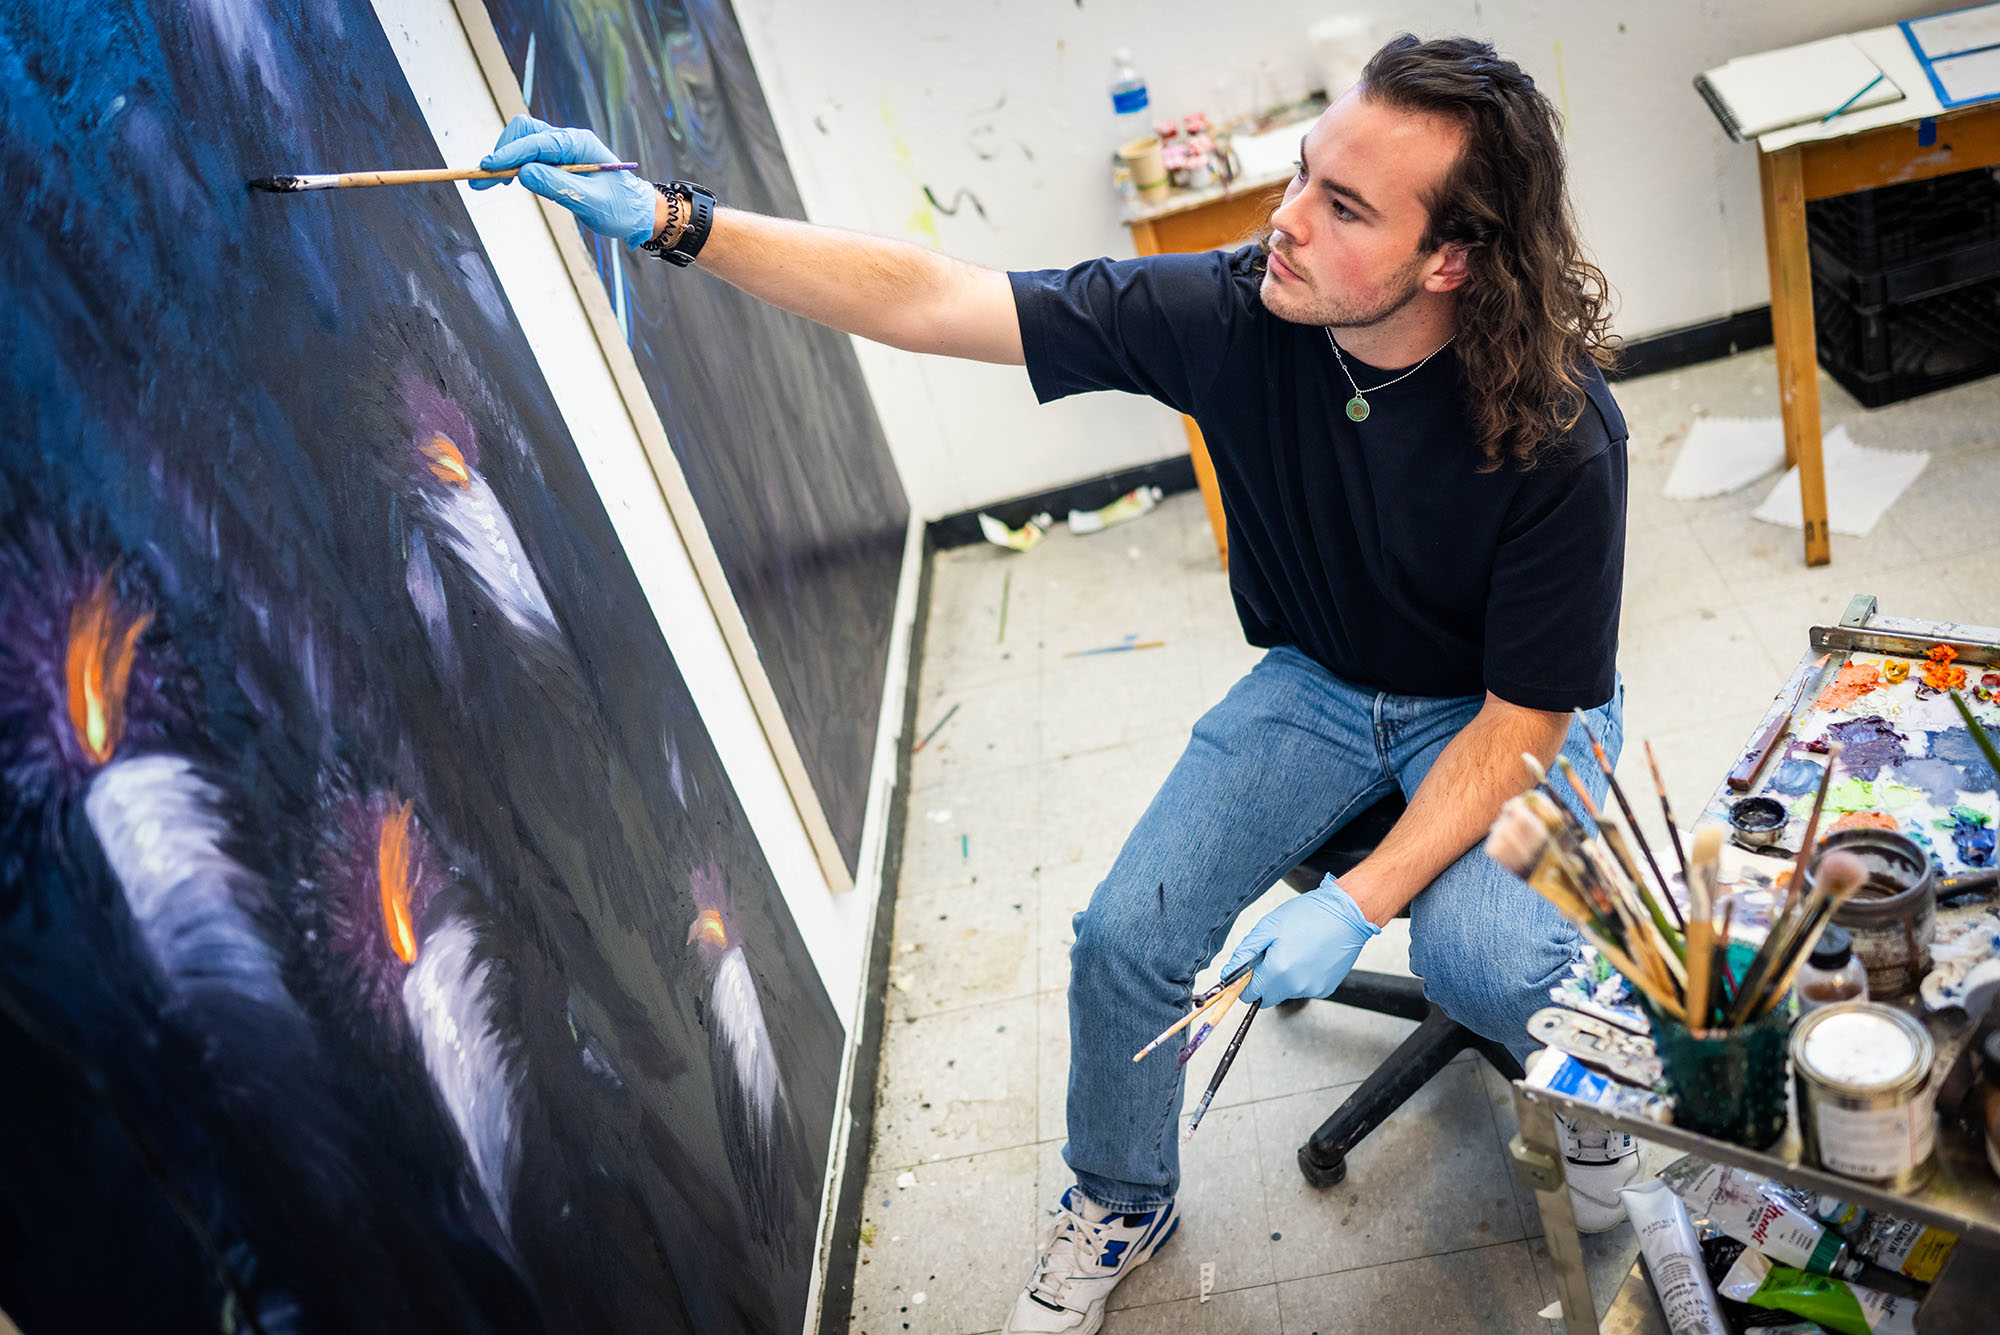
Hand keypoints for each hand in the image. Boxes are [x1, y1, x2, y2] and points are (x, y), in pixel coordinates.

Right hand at [475, 115, 658, 248]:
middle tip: (481, 180)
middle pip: (524, 132)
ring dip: (503, 160)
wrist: (635, 212)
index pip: (537, 143)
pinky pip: (527, 155)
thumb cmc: (619, 208)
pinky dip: (512, 165)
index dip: (510, 154)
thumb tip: (522, 174)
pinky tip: (504, 182)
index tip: (488, 167)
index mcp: (579, 144)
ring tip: (486, 183)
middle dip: (501, 153)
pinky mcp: (556, 161)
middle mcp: (568, 141)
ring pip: (522, 142)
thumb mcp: (591, 202)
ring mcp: (561, 149)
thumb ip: (559, 187)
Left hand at [1224, 878, 1379, 1006]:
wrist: (1347, 914)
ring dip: (1284, 977)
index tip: (1248, 969)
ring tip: (1296, 949)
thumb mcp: (1268, 927)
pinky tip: (1309, 955)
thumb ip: (1245, 953)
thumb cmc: (1309, 915)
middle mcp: (1296, 986)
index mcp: (1278, 971)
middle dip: (1264, 980)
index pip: (1249, 995)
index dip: (1245, 983)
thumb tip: (1228, 974)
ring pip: (1286, 991)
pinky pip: (1304, 988)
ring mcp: (1313, 989)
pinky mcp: (1326, 989)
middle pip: (1267, 996)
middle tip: (1272, 954)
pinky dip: (1302, 976)